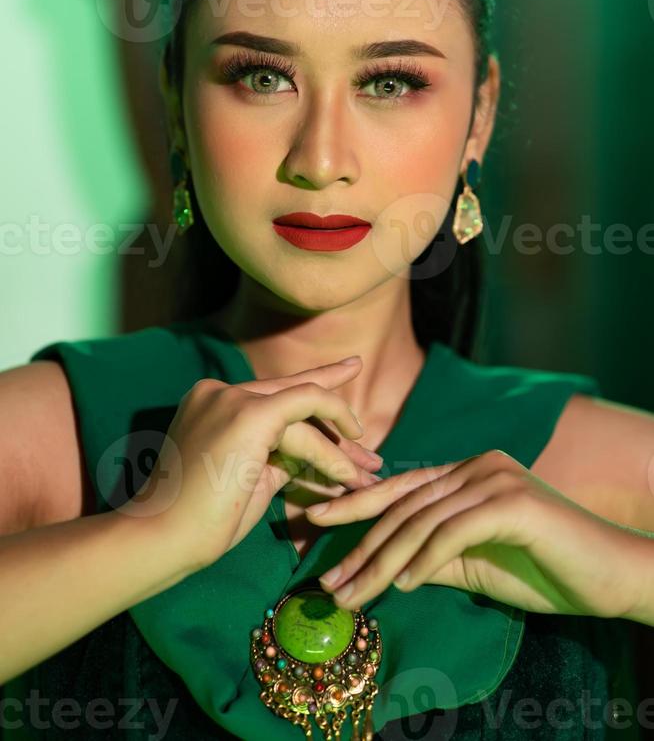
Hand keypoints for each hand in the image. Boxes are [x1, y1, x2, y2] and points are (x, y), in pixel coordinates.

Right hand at [123, 356, 381, 571]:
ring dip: (339, 447)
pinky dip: (334, 426)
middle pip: (291, 392)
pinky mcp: (249, 412)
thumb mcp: (246, 478)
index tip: (342, 380)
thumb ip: (275, 456)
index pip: (273, 396)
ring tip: (368, 473)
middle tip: (363, 412)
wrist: (162, 537)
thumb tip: (314, 454)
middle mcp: (219, 391)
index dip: (311, 390)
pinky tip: (354, 450)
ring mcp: (233, 398)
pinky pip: (307, 403)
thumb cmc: (199, 521)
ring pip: (304, 409)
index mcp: (211, 403)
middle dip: (334, 407)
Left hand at [306, 449, 641, 617]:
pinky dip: (425, 559)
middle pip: (404, 505)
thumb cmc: (547, 569)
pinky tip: (405, 585)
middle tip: (327, 580)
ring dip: (382, 561)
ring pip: (422, 520)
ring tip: (353, 594)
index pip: (400, 488)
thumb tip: (387, 566)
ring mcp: (494, 478)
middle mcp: (476, 465)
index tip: (315, 524)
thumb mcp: (478, 562)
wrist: (612, 575)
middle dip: (359, 544)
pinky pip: (453, 531)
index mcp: (467, 472)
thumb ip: (435, 554)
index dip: (355, 504)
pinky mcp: (511, 500)